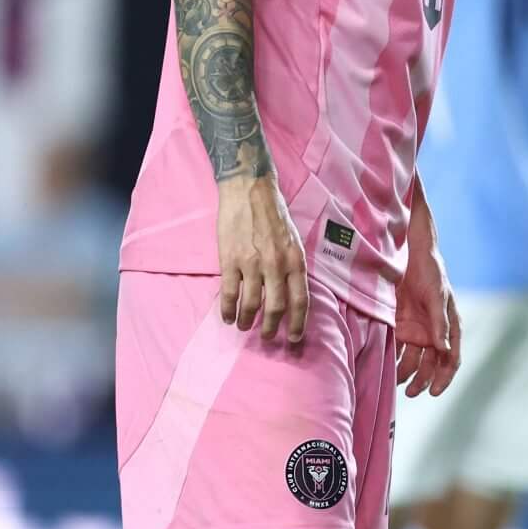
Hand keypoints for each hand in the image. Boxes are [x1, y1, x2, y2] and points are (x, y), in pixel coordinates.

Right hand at [217, 173, 308, 341]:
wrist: (249, 190)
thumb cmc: (274, 215)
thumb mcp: (294, 240)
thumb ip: (293, 266)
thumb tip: (291, 294)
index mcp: (295, 260)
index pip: (300, 300)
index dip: (298, 323)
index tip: (295, 337)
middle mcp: (276, 265)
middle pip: (275, 308)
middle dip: (271, 328)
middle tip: (267, 337)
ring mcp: (252, 263)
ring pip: (250, 304)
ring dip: (246, 320)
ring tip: (243, 327)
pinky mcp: (230, 259)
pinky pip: (229, 293)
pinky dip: (227, 309)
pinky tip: (226, 317)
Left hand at [395, 202, 460, 397]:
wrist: (411, 253)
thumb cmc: (431, 272)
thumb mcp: (436, 295)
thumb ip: (439, 323)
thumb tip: (444, 349)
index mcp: (449, 326)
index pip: (451, 358)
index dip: (444, 377)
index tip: (434, 392)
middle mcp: (435, 332)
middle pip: (432, 364)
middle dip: (423, 381)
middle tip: (411, 393)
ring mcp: (418, 330)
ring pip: (414, 360)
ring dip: (407, 373)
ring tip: (397, 383)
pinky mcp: (401, 325)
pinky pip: (398, 348)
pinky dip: (394, 359)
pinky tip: (386, 368)